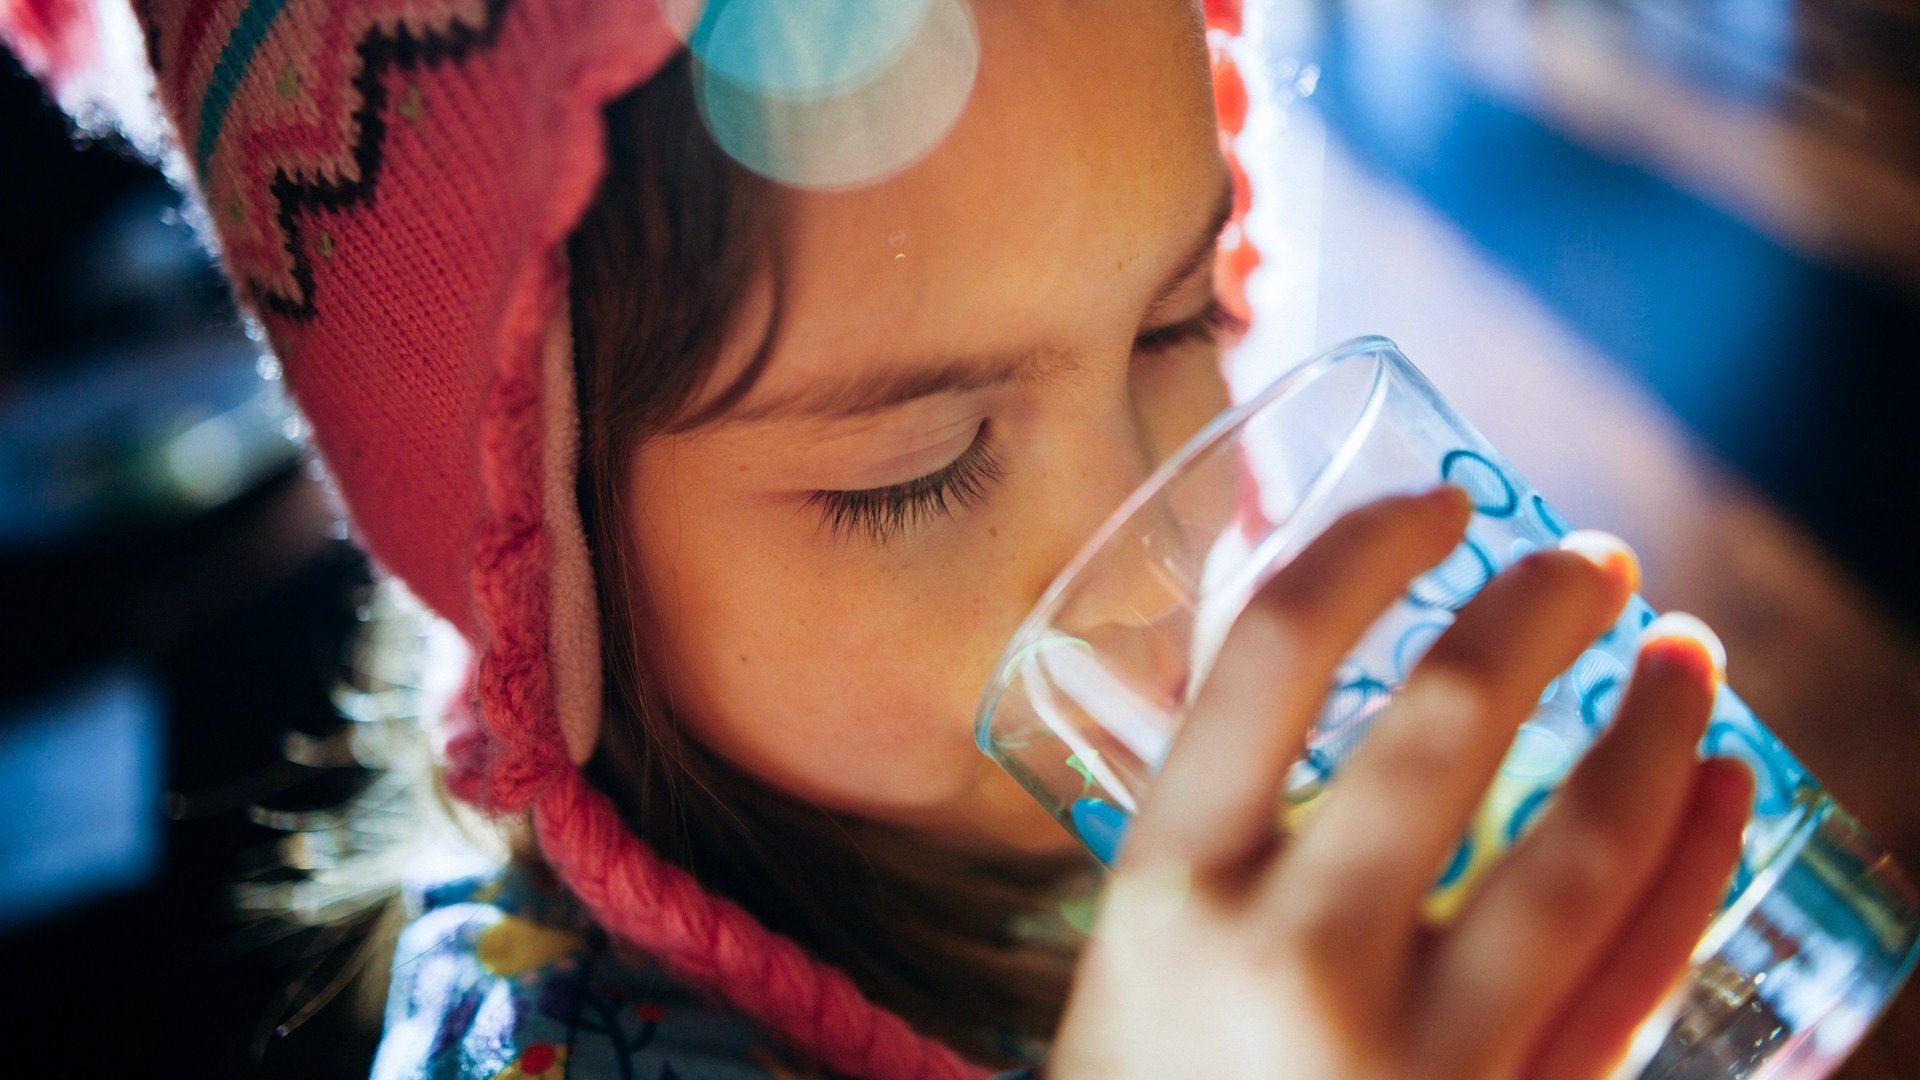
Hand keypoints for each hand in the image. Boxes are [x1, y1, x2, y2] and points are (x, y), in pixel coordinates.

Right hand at [1042, 487, 1751, 1079]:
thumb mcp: (1133, 949)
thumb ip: (1218, 827)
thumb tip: (1333, 667)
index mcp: (1168, 888)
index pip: (1272, 654)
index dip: (1366, 545)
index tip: (1434, 504)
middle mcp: (1291, 955)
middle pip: (1446, 724)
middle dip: (1539, 608)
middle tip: (1589, 559)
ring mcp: (1415, 1054)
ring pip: (1579, 849)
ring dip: (1659, 725)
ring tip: (1689, 650)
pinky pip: (1631, 981)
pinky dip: (1695, 868)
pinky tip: (1727, 787)